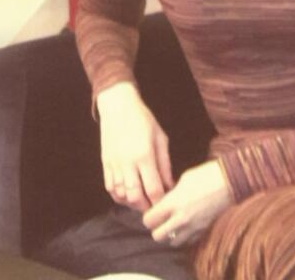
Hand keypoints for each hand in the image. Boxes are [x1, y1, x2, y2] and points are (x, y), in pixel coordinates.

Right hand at [97, 82, 172, 211]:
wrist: (118, 107)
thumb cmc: (143, 120)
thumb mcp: (160, 138)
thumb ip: (165, 164)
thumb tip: (169, 185)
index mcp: (144, 156)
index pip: (153, 189)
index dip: (160, 201)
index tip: (166, 203)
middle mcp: (127, 164)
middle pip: (136, 198)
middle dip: (146, 207)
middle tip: (155, 206)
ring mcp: (114, 165)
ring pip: (121, 196)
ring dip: (132, 203)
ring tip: (143, 201)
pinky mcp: (105, 164)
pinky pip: (110, 188)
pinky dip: (120, 196)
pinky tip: (128, 195)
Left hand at [143, 160, 232, 246]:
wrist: (230, 180)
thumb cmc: (207, 174)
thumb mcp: (184, 179)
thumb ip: (171, 193)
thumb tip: (164, 201)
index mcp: (174, 202)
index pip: (149, 220)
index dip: (149, 216)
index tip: (153, 210)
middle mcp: (181, 218)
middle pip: (157, 236)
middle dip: (157, 228)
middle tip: (161, 219)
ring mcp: (193, 226)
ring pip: (172, 242)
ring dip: (170, 234)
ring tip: (174, 223)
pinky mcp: (203, 230)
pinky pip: (188, 242)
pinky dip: (185, 236)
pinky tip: (187, 225)